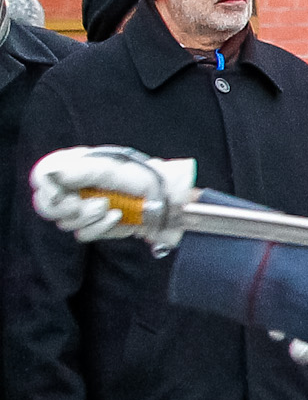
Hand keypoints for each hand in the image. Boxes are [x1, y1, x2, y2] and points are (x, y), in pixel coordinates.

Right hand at [29, 147, 194, 250]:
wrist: (173, 203)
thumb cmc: (148, 179)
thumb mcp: (113, 170)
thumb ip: (81, 171)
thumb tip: (52, 173)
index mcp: (78, 165)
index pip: (42, 175)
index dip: (45, 187)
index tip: (59, 194)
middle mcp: (77, 185)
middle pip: (46, 204)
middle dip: (65, 208)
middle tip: (89, 204)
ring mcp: (86, 206)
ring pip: (64, 221)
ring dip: (88, 218)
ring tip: (111, 208)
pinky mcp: (97, 225)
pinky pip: (83, 234)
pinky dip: (100, 228)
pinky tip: (118, 219)